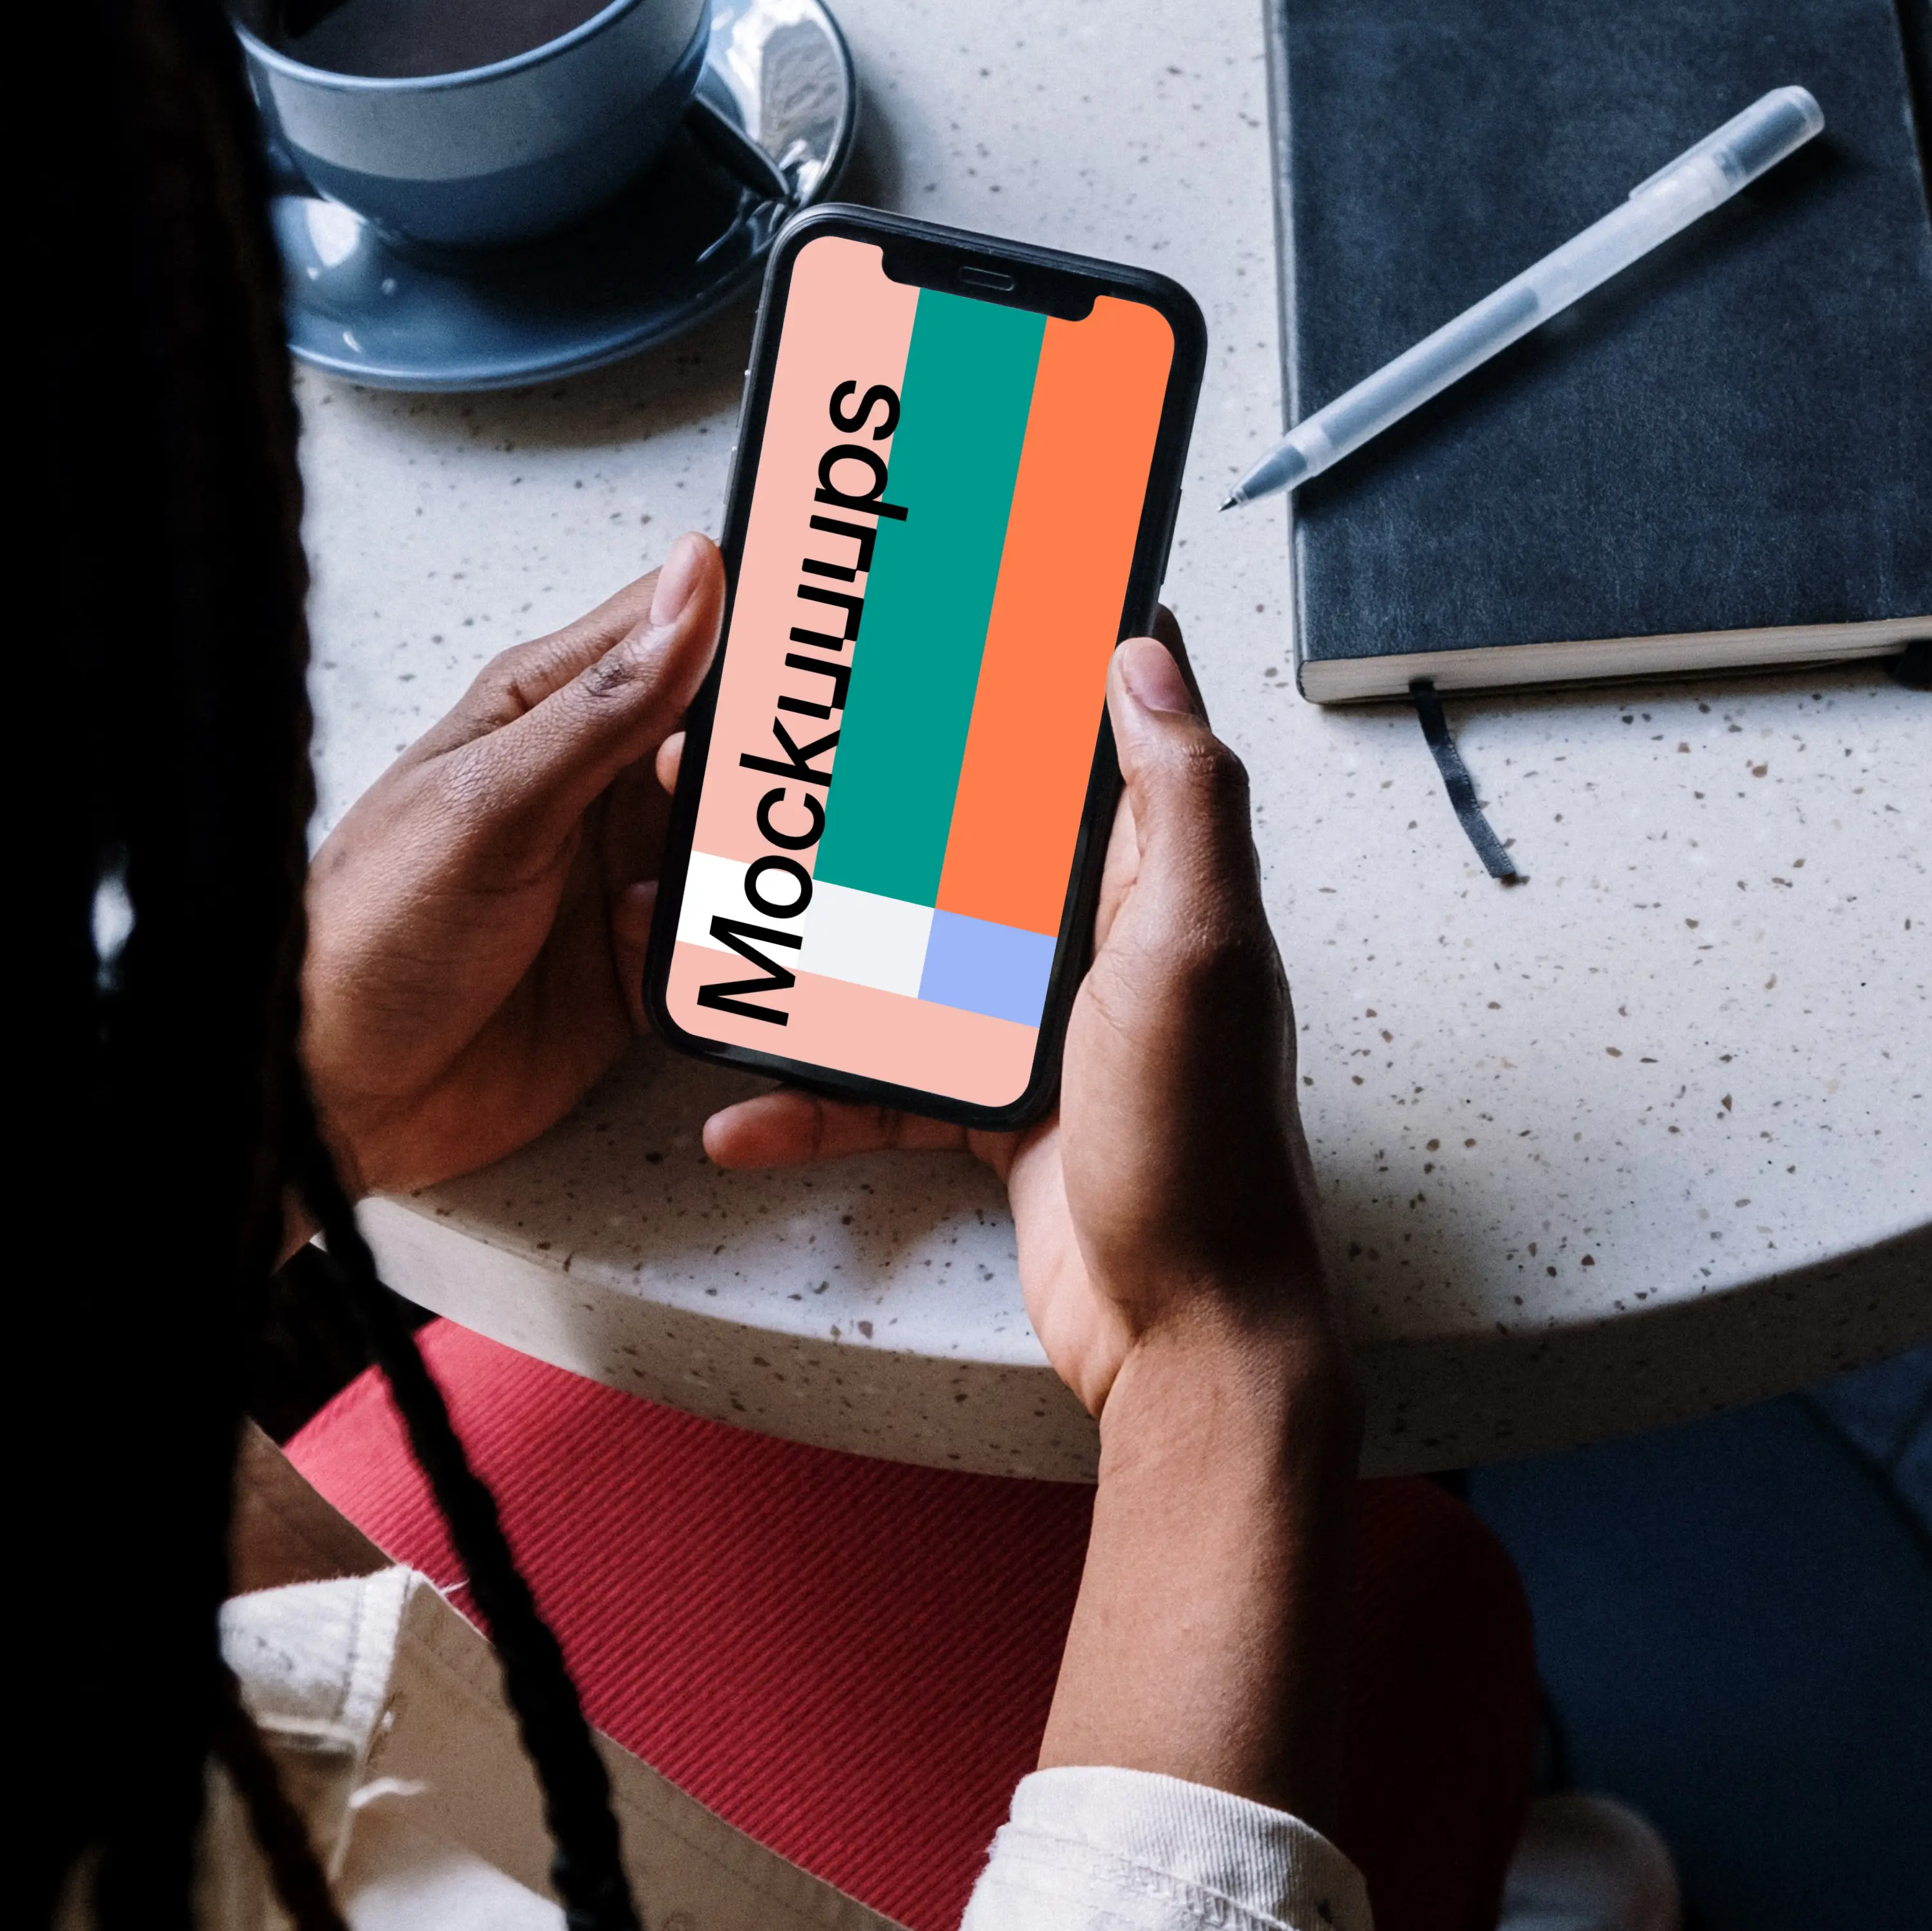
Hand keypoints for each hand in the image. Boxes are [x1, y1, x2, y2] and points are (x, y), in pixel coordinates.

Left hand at [302, 537, 722, 1194]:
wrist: (333, 1100)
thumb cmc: (368, 936)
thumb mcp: (493, 804)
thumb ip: (608, 700)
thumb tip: (696, 581)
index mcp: (546, 710)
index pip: (681, 625)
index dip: (761, 625)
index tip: (831, 643)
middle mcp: (591, 783)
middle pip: (728, 740)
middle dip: (767, 763)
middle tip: (773, 794)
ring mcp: (616, 873)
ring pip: (738, 842)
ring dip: (748, 864)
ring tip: (718, 883)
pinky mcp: (635, 962)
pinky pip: (722, 940)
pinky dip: (719, 950)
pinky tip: (663, 958)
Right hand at [703, 621, 1342, 1418]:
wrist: (1185, 1333)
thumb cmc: (1205, 1151)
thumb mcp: (1198, 950)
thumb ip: (1183, 800)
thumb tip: (1147, 655)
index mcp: (1162, 884)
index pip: (1111, 737)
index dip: (1054, 661)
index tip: (970, 598)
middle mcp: (1105, 943)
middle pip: (981, 840)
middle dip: (890, 799)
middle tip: (788, 756)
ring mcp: (1046, 1028)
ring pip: (913, 958)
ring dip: (822, 955)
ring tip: (726, 928)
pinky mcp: (998, 1112)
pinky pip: (888, 1088)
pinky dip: (816, 1101)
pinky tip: (740, 1115)